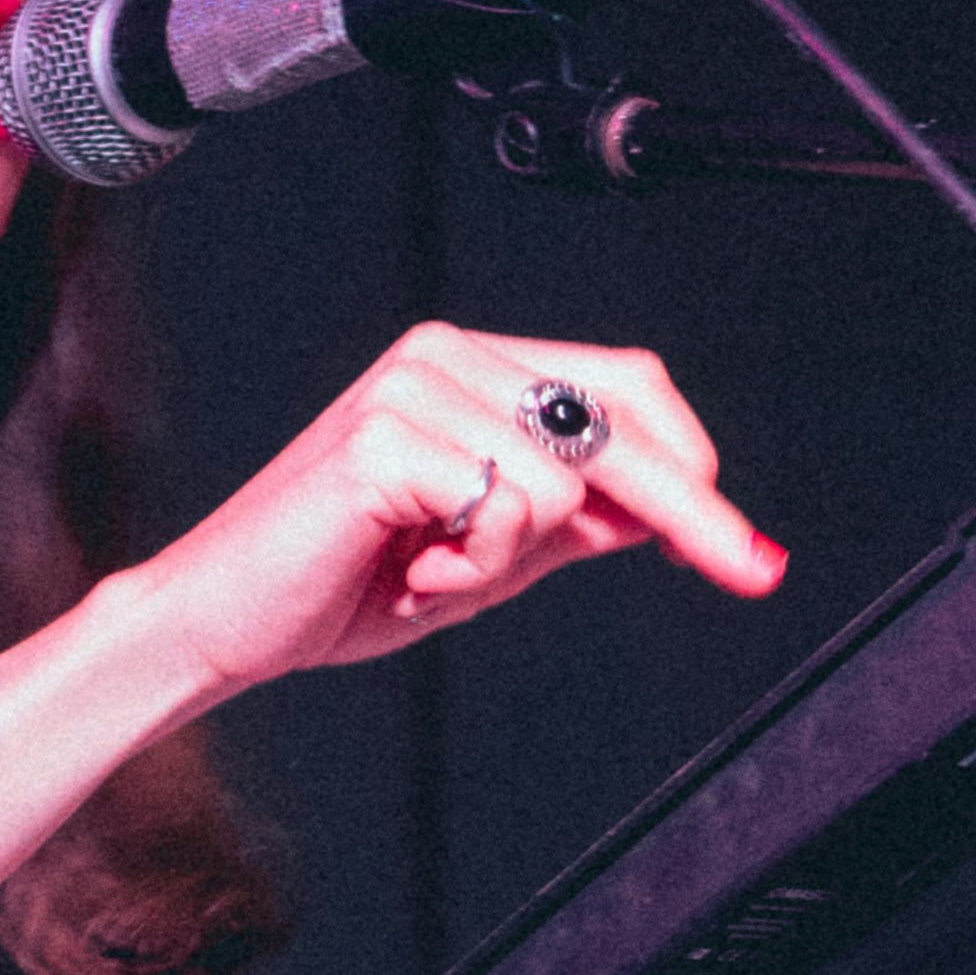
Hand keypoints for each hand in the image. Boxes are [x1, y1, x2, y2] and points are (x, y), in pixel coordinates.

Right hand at [130, 325, 784, 707]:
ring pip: (563, 483)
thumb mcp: (488, 551)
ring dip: (516, 560)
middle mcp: (443, 354)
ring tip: (437, 571)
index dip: (690, 461)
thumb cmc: (344, 582)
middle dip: (692, 512)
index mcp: (467, 366)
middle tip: (749, 572)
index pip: (619, 384)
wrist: (226, 620)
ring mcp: (412, 388)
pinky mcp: (384, 438)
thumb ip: (570, 518)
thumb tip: (671, 513)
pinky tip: (413, 570)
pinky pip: (506, 511)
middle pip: (615, 423)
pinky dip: (478, 567)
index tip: (740, 545)